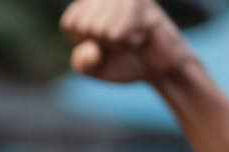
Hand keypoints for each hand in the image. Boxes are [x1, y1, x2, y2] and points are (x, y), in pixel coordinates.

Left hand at [60, 0, 193, 84]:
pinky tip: (141, 36)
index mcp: (90, 3)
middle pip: (84, 26)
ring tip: (130, 38)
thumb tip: (90, 50)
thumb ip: (82, 62)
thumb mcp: (95, 68)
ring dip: (116, 44)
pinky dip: (129, 42)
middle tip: (119, 40)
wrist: (158, 68)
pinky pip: (119, 32)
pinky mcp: (143, 2)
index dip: (83, 42)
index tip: (101, 42)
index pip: (69, 23)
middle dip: (101, 43)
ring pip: (100, 29)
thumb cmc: (124, 62)